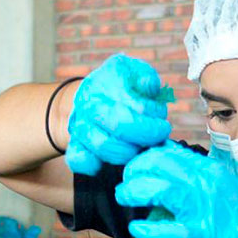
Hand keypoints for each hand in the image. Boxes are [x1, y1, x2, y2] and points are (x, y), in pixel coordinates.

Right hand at [65, 54, 171, 175]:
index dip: (153, 123)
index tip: (162, 126)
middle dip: (144, 138)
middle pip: (119, 126)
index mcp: (107, 82)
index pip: (136, 108)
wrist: (93, 92)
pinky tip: (106, 164)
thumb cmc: (124, 84)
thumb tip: (148, 87)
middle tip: (154, 139)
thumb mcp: (137, 71)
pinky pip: (77, 159)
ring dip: (127, 153)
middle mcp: (90, 102)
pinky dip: (92, 166)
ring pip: (103, 145)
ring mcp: (80, 123)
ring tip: (136, 148)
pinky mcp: (75, 143)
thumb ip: (147, 77)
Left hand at [116, 142, 237, 237]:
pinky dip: (149, 230)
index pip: (170, 151)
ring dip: (135, 190)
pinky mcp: (202, 237)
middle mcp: (208, 184)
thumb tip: (169, 166)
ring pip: (161, 189)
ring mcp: (205, 209)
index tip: (136, 170)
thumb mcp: (225, 191)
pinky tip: (137, 228)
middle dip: (134, 170)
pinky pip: (169, 231)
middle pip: (160, 163)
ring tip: (124, 197)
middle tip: (126, 184)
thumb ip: (199, 179)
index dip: (145, 157)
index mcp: (212, 171)